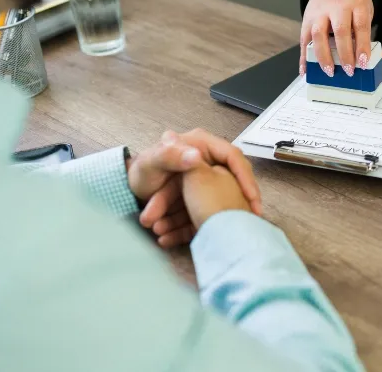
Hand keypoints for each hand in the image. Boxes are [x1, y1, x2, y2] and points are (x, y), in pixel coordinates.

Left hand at [132, 129, 260, 247]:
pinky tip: (204, 236)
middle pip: (234, 180)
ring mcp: (206, 181)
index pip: (233, 156)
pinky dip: (205, 225)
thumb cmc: (141, 172)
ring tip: (226, 230)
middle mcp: (208, 161)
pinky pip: (209, 211)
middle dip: (241, 201)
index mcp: (202, 145)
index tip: (250, 197)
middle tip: (252, 217)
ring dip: (219, 216)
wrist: (129, 192)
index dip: (244, 176)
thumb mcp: (153, 162)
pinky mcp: (201, 199)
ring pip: (221, 199)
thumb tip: (196, 156)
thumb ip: (171, 156)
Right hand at [300, 0, 373, 76]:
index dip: (362, 46)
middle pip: (340, 30)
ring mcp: (319, 13)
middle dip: (344, 53)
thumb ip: (366, 34)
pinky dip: (304, 56)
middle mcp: (337, 7)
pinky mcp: (307, 19)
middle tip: (349, 70)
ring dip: (323, 55)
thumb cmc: (351, 1)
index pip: (360, 26)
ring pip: (318, 34)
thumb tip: (375, 60)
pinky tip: (306, 69)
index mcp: (356, 5)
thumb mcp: (364, 11)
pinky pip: (304, 39)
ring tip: (329, 71)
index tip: (363, 62)